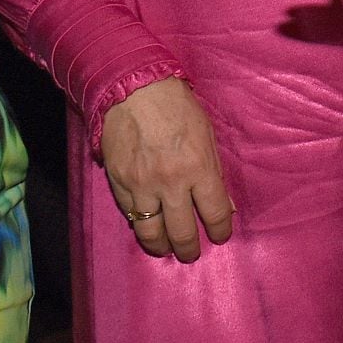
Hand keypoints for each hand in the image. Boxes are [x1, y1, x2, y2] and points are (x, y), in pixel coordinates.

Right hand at [100, 77, 234, 262]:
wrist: (134, 89)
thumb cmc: (177, 107)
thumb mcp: (207, 136)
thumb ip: (215, 173)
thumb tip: (224, 207)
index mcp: (198, 167)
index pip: (214, 214)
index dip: (220, 230)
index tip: (219, 236)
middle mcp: (170, 182)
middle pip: (182, 232)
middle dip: (189, 248)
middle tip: (191, 253)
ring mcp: (141, 185)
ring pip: (151, 233)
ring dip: (161, 246)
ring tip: (166, 248)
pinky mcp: (118, 183)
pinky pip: (129, 215)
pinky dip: (139, 224)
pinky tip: (146, 226)